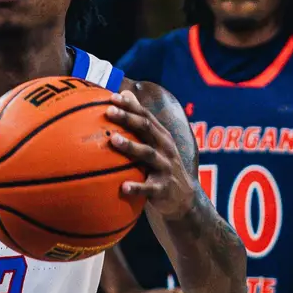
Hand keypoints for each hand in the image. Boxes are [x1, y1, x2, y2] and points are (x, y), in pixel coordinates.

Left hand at [107, 90, 195, 218]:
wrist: (183, 199)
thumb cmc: (161, 166)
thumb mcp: (155, 143)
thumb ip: (141, 121)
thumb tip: (125, 93)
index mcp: (161, 137)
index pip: (146, 116)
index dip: (130, 106)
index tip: (111, 97)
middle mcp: (165, 148)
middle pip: (147, 129)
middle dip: (128, 118)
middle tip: (108, 111)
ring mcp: (165, 168)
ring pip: (148, 154)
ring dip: (130, 146)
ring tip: (113, 140)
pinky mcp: (163, 189)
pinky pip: (148, 188)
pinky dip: (136, 187)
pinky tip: (123, 187)